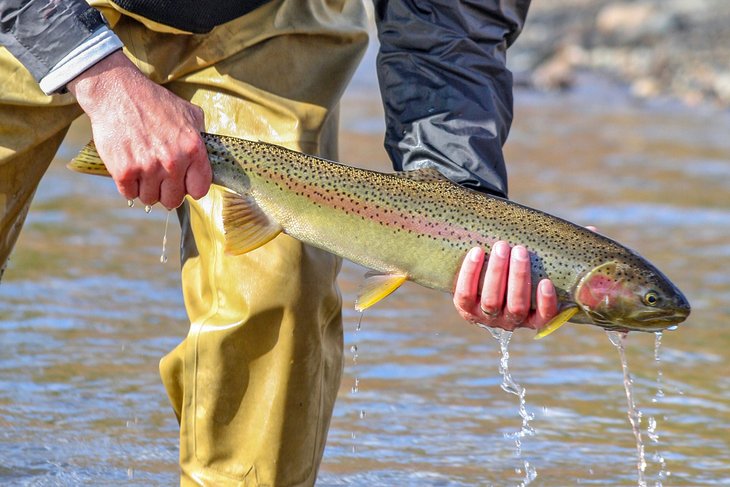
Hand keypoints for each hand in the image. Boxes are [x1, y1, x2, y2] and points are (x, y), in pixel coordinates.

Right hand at [67, 51, 211, 208]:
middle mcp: (173, 161)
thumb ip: (201, 137)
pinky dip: (128, 186)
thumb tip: (207, 156)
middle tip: (159, 177)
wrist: (117, 91)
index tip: (183, 182)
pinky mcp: (124, 171)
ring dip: (146, 188)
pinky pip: (129, 194)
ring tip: (143, 170)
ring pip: (150, 199)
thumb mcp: (189, 113)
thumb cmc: (154, 101)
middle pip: (173, 199)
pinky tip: (129, 170)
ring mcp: (148, 168)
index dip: (190, 187)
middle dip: (167, 191)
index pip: (199, 189)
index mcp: (193, 149)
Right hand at [453, 241, 558, 330]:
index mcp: (470, 308)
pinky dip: (544, 301)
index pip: (465, 295)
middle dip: (497, 271)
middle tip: (502, 245)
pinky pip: (542, 317)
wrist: (519, 293)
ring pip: (515, 307)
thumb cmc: (495, 274)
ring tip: (520, 251)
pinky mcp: (537, 323)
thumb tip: (474, 221)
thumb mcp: (481, 270)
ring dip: (518, 278)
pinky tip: (546, 282)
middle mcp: (491, 319)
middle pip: (491, 301)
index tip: (476, 250)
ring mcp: (514, 322)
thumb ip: (479, 254)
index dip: (469, 274)